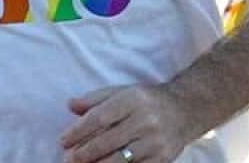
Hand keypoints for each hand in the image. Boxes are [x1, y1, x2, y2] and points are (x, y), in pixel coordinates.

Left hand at [61, 84, 190, 162]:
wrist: (185, 110)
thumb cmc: (146, 101)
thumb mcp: (122, 91)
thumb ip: (95, 99)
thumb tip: (70, 105)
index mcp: (133, 100)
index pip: (100, 117)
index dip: (78, 131)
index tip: (63, 141)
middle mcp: (145, 120)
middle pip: (108, 141)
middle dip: (84, 153)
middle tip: (68, 159)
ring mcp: (155, 142)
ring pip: (120, 160)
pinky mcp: (162, 159)